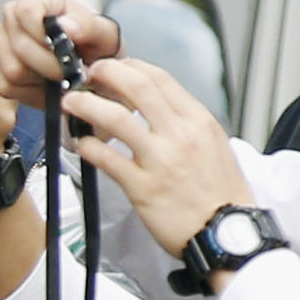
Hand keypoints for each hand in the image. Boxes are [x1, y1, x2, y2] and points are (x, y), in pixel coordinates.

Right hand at [0, 0, 122, 103]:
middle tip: (68, 75)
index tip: (61, 50)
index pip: (26, 11)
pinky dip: (25, 95)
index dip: (41, 35)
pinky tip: (42, 89)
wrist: (85, 66)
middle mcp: (13, 15)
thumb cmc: (92, 46)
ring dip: (38, 84)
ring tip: (56, 82)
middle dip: (48, 67)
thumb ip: (89, 27)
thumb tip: (66, 27)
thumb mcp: (104, 34)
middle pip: (18, 46)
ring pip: (10, 70)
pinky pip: (1, 85)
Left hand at [63, 57, 255, 266]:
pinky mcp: (143, 187)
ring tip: (72, 103)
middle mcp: (180, 135)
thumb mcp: (214, 144)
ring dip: (86, 104)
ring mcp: (160, 160)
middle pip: (136, 86)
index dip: (129, 66)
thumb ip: (185, 123)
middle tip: (88, 74)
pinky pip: (106, 158)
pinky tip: (81, 143)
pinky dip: (87, 146)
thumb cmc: (221, 193)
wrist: (228, 232)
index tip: (113, 67)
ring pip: (115, 118)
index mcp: (198, 121)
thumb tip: (155, 105)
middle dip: (105, 72)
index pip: (159, 78)